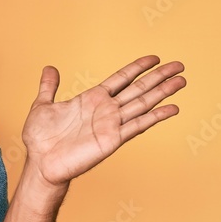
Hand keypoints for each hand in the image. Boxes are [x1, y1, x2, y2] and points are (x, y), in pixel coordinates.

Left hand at [21, 56, 185, 186]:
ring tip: (181, 81)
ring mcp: (111, 124)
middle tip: (179, 66)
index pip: (120, 79)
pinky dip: (156, 117)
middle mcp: (105, 110)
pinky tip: (172, 108)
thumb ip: (49, 87)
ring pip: (143, 103)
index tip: (154, 58)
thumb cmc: (40, 139)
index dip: (137, 68)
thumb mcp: (42, 106)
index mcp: (91, 99)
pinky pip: (137, 125)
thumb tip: (50, 68)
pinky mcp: (112, 139)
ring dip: (162, 92)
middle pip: (138, 88)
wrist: (39, 163)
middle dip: (159, 77)